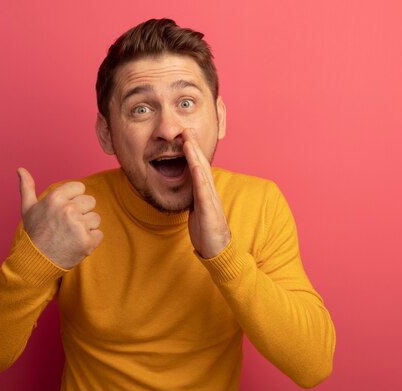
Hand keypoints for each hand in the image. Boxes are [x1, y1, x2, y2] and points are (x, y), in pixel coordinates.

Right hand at [17, 168, 102, 268]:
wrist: (36, 262)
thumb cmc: (34, 234)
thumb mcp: (28, 209)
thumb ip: (27, 187)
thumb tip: (20, 169)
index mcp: (55, 197)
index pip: (80, 188)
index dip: (74, 199)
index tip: (65, 211)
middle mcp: (68, 209)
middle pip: (91, 201)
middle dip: (82, 212)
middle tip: (67, 225)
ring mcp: (79, 225)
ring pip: (96, 218)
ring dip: (87, 227)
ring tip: (71, 235)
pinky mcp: (88, 241)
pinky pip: (99, 234)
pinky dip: (91, 241)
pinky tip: (76, 244)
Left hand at [183, 130, 230, 258]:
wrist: (217, 251)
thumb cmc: (206, 231)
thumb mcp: (196, 210)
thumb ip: (193, 197)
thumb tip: (187, 187)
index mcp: (205, 192)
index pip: (199, 168)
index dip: (192, 151)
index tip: (184, 135)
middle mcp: (210, 193)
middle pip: (202, 165)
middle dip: (194, 146)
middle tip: (186, 128)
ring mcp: (211, 201)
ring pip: (203, 174)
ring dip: (196, 156)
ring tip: (188, 140)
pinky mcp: (210, 212)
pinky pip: (204, 192)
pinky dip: (199, 177)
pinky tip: (195, 165)